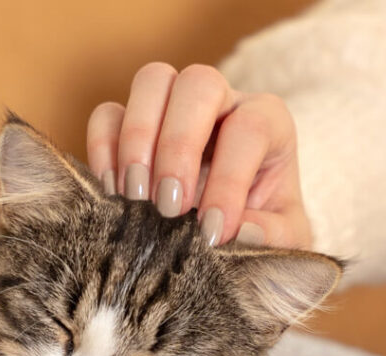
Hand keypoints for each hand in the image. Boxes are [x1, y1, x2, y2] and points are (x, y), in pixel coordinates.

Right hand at [87, 62, 311, 249]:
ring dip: (137, 141)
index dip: (230, 180)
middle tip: (169, 208)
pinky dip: (104, 151)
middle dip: (179, 146)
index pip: (250, 128)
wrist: (228, 240)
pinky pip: (107, 115)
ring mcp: (172, 108)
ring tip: (136, 200)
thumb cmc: (261, 232)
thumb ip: (273, 237)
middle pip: (199, 84)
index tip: (212, 234)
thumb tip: (242, 231)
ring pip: (151, 83)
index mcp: (266, 123)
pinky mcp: (130, 127)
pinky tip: (112, 195)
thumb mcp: (281, 242)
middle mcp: (221, 103)